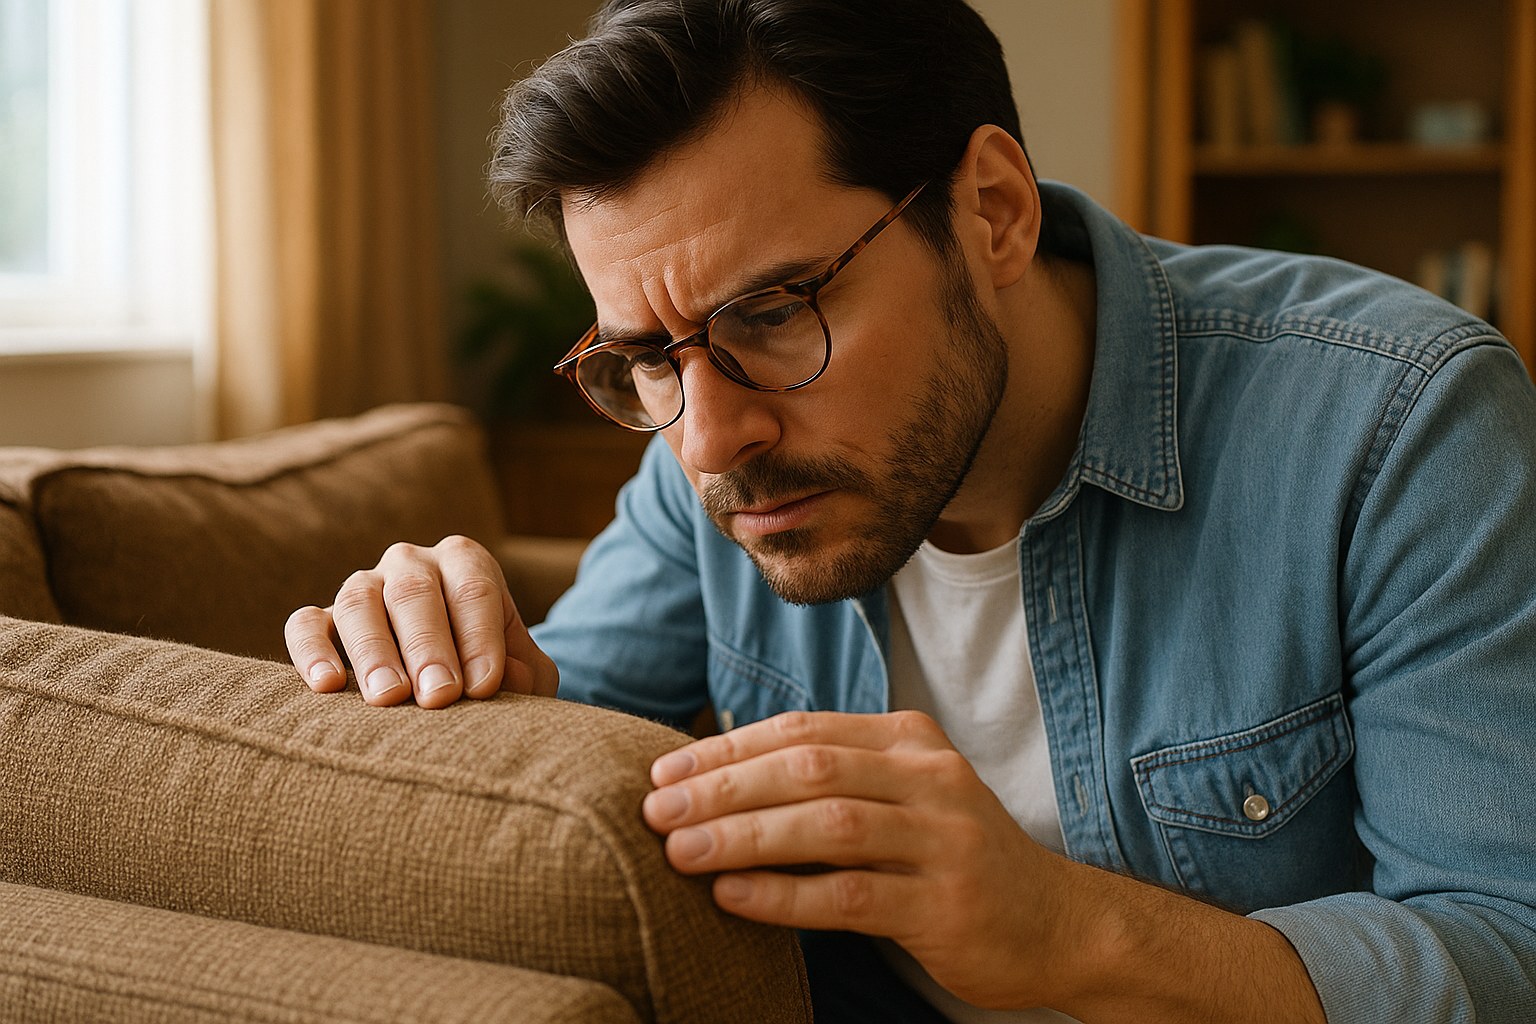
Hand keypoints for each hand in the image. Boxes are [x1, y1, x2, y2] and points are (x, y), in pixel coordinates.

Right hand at [284, 535, 558, 708]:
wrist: (451, 676)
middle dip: (428, 646)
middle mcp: (411, 563)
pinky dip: (311, 651)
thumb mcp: (521, 669)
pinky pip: (305, 624)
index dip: (480, 637)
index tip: (483, 687)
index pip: (474, 589)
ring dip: (373, 651)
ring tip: (388, 698)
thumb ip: (524, 672)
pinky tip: (327, 687)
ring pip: (358, 602)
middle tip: (439, 697)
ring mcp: (364, 586)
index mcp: (465, 561)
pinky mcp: (322, 619)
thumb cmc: (491, 668)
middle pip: (415, 592)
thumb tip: (503, 681)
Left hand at [639, 710, 1081, 1010]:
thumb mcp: (902, 798)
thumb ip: (832, 781)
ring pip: (826, 825)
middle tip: (655, 809)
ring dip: (742, 836)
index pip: (802, 731)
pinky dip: (783, 895)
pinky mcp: (945, 905)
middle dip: (722, 787)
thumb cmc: (951, 858)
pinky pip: (850, 894)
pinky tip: (730, 896)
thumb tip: (715, 783)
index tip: (663, 771)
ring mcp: (943, 840)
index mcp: (910, 741)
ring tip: (677, 851)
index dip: (726, 749)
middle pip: (808, 768)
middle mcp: (930, 779)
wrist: (1057, 921)